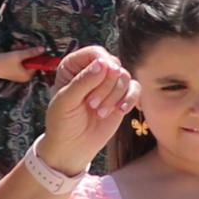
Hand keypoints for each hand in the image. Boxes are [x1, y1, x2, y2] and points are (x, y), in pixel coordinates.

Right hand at [0, 38, 44, 85]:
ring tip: (14, 46)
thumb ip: (32, 52)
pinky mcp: (12, 68)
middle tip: (22, 45)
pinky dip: (15, 53)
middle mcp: (23, 76)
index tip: (33, 48)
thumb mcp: (19, 55)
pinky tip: (11, 48)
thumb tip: (44, 49)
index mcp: (27, 76)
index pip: (37, 64)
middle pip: (30, 61)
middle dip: (26, 51)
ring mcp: (17, 72)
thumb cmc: (4, 61)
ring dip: (20, 50)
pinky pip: (18, 60)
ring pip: (24, 58)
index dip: (36, 55)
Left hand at [35, 50, 133, 169]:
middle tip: (92, 105)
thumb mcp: (66, 101)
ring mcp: (109, 84)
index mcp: (74, 66)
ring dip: (115, 96)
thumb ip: (83, 81)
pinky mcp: (122, 96)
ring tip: (101, 112)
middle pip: (113, 65)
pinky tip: (121, 110)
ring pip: (125, 77)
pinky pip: (136, 88)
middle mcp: (94, 71)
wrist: (73, 145)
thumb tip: (103, 64)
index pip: (95, 53)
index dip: (101, 65)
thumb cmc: (62, 122)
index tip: (97, 82)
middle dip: (106, 86)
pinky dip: (130, 99)